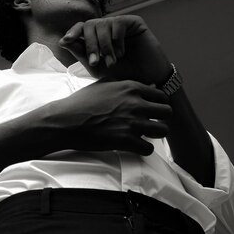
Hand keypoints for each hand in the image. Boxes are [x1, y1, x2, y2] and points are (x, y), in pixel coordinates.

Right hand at [49, 78, 171, 155]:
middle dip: (160, 119)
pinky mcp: (126, 140)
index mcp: (132, 88)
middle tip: (151, 124)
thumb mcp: (105, 84)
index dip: (158, 104)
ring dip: (155, 135)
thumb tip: (150, 85)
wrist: (65, 120)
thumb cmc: (82, 102)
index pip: (162, 96)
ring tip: (144, 135)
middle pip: (167, 113)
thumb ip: (128, 84)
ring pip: (163, 131)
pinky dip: (143, 149)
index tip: (152, 111)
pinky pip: (149, 148)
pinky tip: (134, 146)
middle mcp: (135, 103)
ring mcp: (132, 122)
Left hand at [58, 15, 172, 84]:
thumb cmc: (123, 76)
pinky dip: (117, 39)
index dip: (72, 32)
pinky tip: (122, 52)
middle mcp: (107, 29)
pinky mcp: (134, 22)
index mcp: (97, 38)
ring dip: (105, 45)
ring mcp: (120, 24)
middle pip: (89, 25)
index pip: (80, 28)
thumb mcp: (97, 68)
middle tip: (96, 61)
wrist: (147, 81)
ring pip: (102, 24)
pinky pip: (118, 23)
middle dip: (90, 44)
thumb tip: (63, 40)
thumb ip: (82, 54)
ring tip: (113, 61)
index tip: (65, 41)